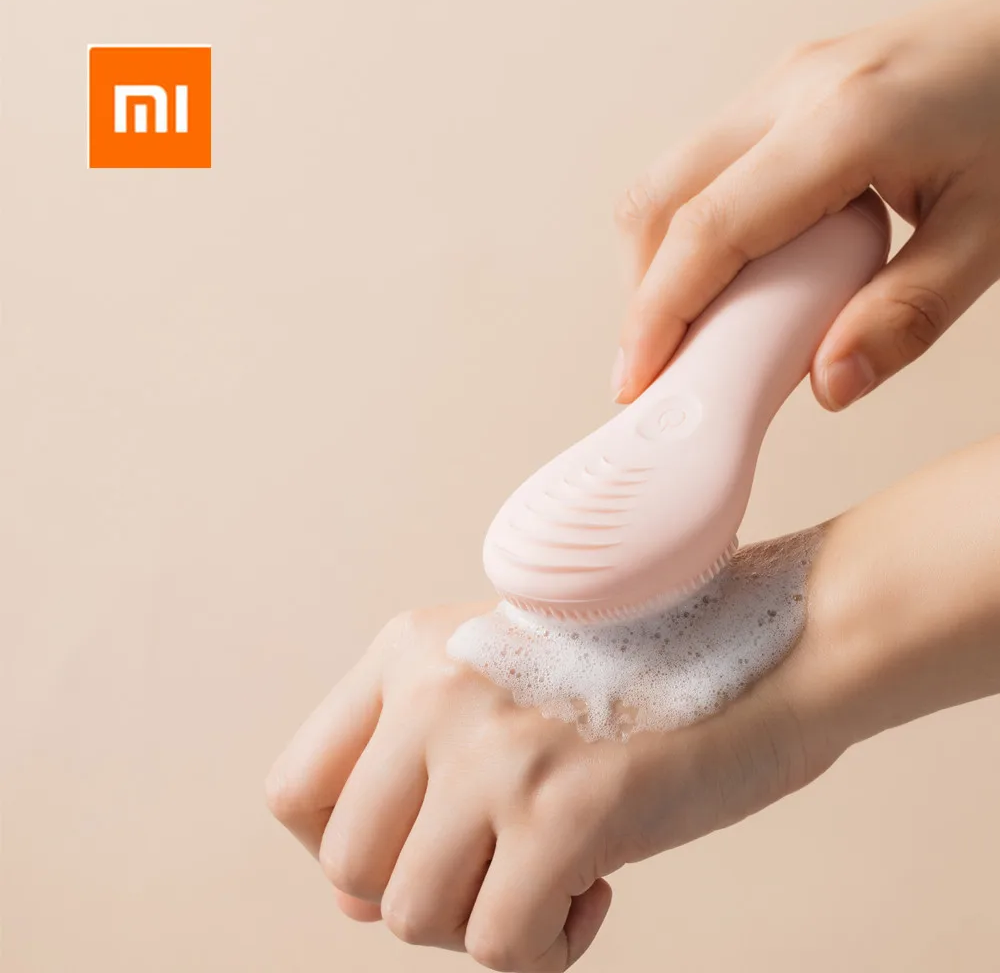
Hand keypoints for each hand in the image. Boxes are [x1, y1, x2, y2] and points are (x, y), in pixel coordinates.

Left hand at [267, 436, 999, 971]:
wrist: (772, 643)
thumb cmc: (640, 673)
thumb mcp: (507, 698)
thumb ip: (416, 787)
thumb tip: (350, 902)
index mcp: (413, 650)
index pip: (296, 791)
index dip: (344, 844)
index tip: (419, 846)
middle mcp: (437, 690)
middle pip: (347, 864)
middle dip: (421, 890)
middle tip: (500, 864)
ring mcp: (496, 750)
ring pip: (412, 915)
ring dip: (485, 917)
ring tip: (555, 868)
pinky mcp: (565, 812)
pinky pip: (501, 947)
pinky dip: (546, 945)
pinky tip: (598, 881)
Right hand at [613, 0, 999, 409]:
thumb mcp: (994, 228)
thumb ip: (909, 314)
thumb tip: (830, 382)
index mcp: (846, 120)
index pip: (709, 228)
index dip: (658, 313)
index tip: (639, 377)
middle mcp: (795, 90)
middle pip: (660, 200)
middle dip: (642, 295)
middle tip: (657, 365)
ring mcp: (782, 86)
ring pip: (669, 180)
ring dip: (660, 263)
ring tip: (693, 330)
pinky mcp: (783, 96)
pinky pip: (702, 168)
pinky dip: (691, 234)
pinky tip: (731, 277)